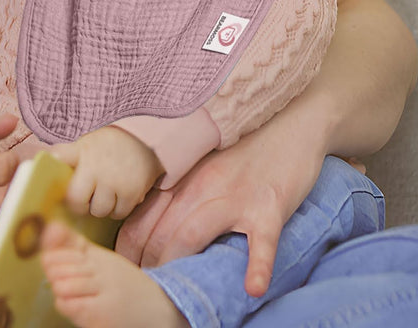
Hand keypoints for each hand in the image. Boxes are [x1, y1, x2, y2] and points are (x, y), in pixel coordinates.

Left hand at [50, 127, 163, 219]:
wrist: (146, 141)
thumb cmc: (109, 146)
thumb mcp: (86, 143)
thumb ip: (67, 155)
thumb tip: (41, 164)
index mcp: (82, 150)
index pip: (58, 158)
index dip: (50, 173)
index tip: (52, 186)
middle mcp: (95, 166)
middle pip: (76, 200)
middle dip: (80, 204)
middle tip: (86, 198)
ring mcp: (114, 180)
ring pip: (98, 210)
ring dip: (101, 207)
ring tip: (106, 194)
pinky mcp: (131, 192)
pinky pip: (118, 213)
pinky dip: (118, 209)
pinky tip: (119, 196)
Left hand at [116, 116, 324, 297]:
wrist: (291, 122)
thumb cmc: (244, 147)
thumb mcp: (203, 162)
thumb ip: (178, 186)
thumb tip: (148, 219)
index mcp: (183, 176)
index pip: (143, 217)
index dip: (129, 249)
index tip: (127, 269)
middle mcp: (202, 185)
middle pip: (161, 231)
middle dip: (147, 265)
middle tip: (144, 289)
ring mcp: (235, 196)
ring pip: (193, 234)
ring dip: (177, 266)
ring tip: (173, 295)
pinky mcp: (269, 207)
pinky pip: (261, 241)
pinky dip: (258, 266)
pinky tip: (253, 288)